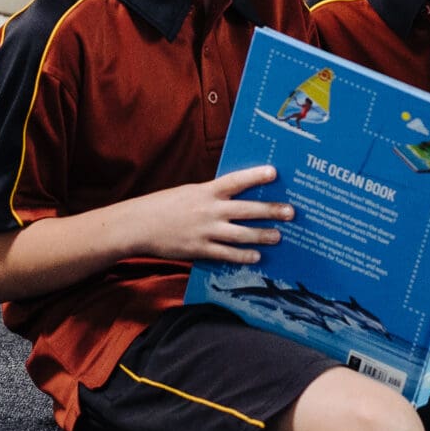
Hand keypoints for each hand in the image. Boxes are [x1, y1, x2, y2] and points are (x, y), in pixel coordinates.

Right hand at [138, 165, 292, 265]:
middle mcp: (208, 210)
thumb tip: (236, 197)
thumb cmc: (164, 206)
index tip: (274, 173)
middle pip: (246, 210)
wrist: (138, 225)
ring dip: (262, 236)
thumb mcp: (188, 192)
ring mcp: (205, 231)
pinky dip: (242, 256)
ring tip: (278, 236)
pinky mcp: (199, 249)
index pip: (235, 181)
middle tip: (291, 212)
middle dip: (271, 211)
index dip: (255, 176)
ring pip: (241, 234)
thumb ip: (211, 195)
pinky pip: (226, 254)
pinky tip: (256, 257)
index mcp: (205, 191)